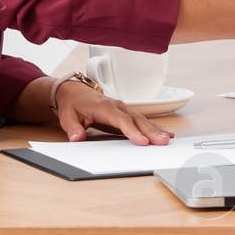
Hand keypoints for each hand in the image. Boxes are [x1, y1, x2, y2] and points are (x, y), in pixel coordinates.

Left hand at [55, 79, 172, 144]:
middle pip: (136, 119)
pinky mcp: (126, 113)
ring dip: (155, 129)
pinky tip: (165, 132)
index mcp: (104, 107)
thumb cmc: (73, 105)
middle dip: (150, 131)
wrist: (74, 93)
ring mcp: (123, 108)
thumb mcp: (67, 117)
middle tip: (162, 142)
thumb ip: (72, 128)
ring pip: (142, 119)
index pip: (121, 120)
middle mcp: (117, 106)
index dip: (132, 131)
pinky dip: (153, 126)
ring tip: (167, 139)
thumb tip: (77, 137)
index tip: (142, 142)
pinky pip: (142, 120)